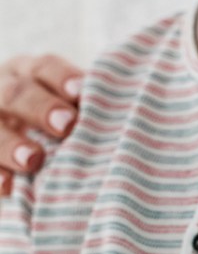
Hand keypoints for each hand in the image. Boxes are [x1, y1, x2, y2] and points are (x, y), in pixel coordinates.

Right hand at [0, 54, 83, 196]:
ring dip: (10, 143)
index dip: (61, 78)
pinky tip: (7, 185)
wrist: (24, 150)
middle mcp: (4, 91)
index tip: (80, 93)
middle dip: (40, 108)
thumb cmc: (66, 125)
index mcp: (31, 74)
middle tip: (66, 125)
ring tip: (33, 160)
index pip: (44, 68)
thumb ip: (91, 111)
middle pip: (16, 93)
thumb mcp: (73, 111)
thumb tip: (128, 116)